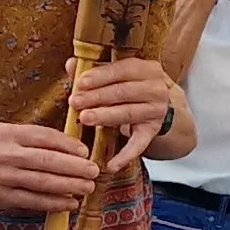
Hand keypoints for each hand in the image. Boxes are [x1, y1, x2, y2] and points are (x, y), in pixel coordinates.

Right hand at [0, 121, 99, 213]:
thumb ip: (25, 137)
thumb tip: (61, 144)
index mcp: (5, 133)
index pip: (43, 136)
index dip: (67, 144)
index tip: (84, 151)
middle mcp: (4, 153)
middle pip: (46, 160)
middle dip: (74, 166)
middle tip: (94, 171)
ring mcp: (2, 176)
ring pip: (42, 182)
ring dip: (68, 186)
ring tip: (87, 187)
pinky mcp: (0, 196)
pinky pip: (32, 201)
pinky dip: (53, 203)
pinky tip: (69, 203)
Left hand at [67, 57, 176, 172]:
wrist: (159, 103)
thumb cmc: (130, 84)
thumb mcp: (117, 73)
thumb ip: (94, 69)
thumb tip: (71, 64)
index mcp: (146, 69)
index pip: (121, 70)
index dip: (100, 76)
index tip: (80, 83)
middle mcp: (155, 89)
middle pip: (123, 92)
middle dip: (97, 97)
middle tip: (75, 102)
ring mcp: (156, 111)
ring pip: (128, 114)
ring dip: (105, 117)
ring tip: (84, 118)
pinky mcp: (153, 131)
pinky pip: (139, 144)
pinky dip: (125, 156)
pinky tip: (110, 165)